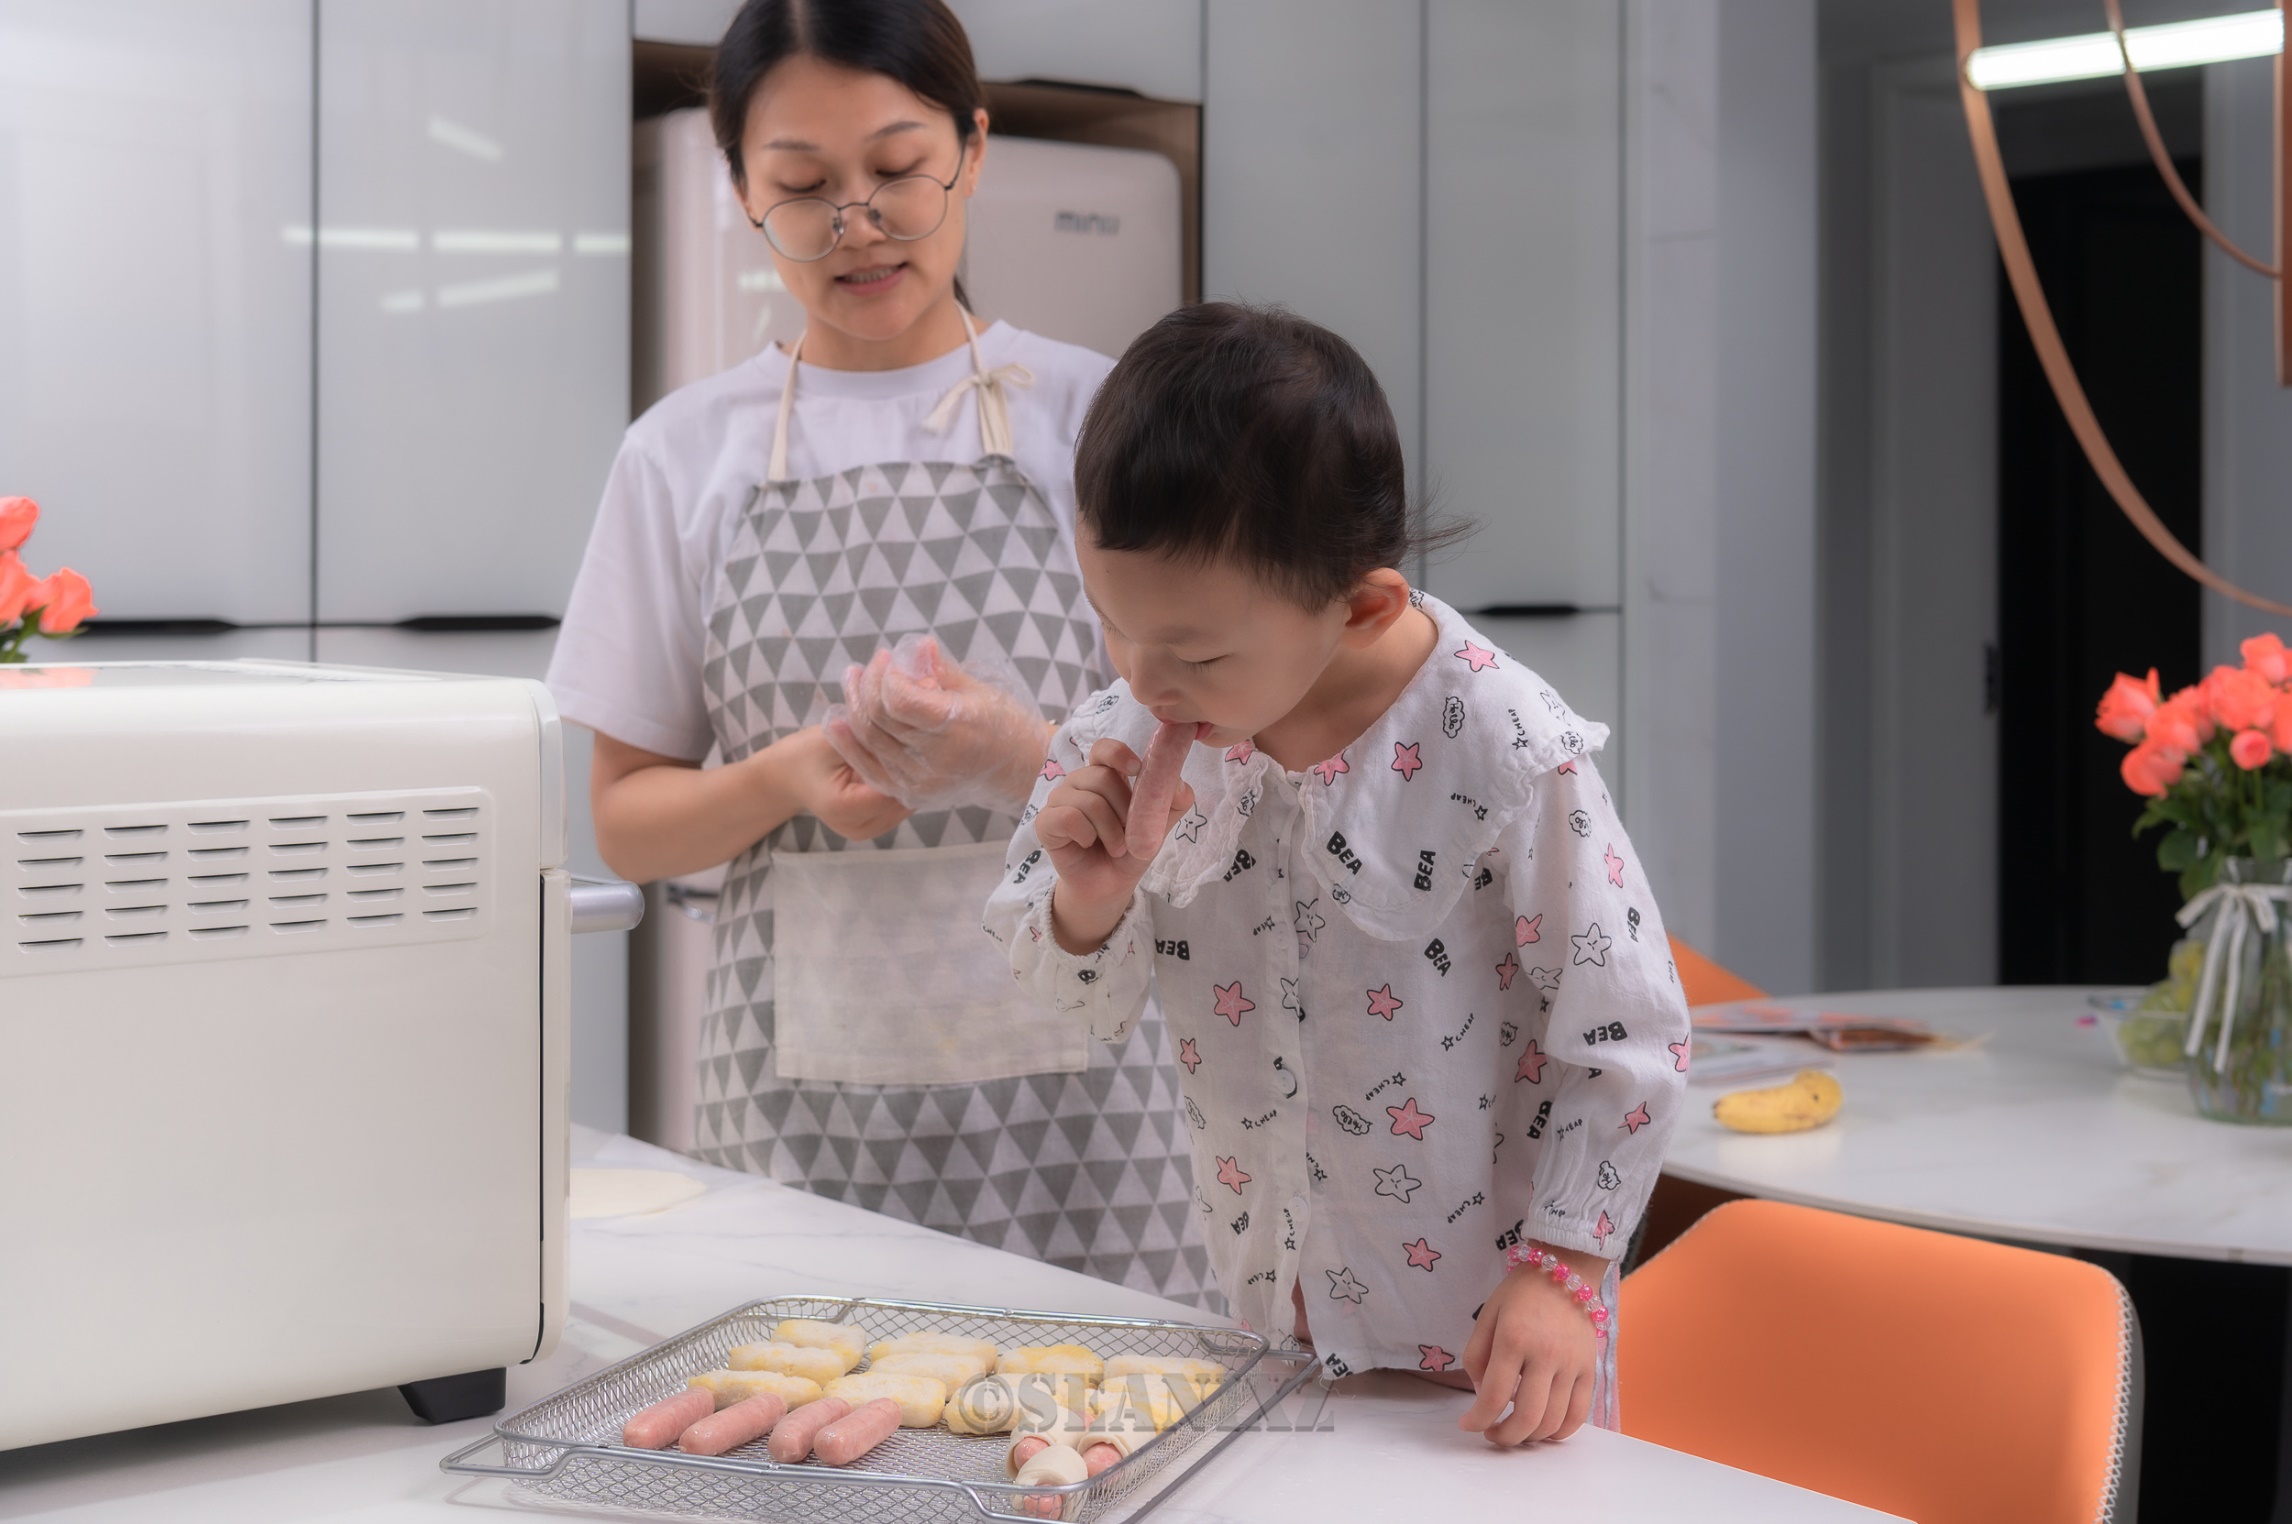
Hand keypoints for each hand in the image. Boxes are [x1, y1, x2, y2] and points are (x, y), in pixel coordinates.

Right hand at [767, 727, 912, 840]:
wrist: (788, 775)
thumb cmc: (807, 753)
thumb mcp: (834, 739)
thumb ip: (867, 740)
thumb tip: (907, 736)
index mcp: (843, 807)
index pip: (893, 788)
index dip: (907, 765)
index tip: (914, 741)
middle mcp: (857, 827)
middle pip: (904, 800)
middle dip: (912, 773)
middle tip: (916, 745)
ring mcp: (866, 831)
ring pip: (907, 805)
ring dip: (910, 782)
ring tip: (905, 755)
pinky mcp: (873, 828)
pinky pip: (900, 806)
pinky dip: (902, 788)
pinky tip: (897, 769)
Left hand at [823, 634, 1046, 811]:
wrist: (1019, 774)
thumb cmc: (1005, 724)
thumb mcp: (980, 690)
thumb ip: (940, 670)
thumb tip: (914, 646)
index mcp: (957, 728)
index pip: (898, 698)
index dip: (890, 673)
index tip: (895, 656)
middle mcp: (935, 760)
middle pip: (878, 716)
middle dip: (870, 681)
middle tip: (876, 661)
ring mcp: (920, 781)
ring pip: (868, 739)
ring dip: (854, 704)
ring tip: (854, 677)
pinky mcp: (910, 794)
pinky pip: (868, 766)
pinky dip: (847, 741)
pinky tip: (836, 718)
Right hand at [1035, 736, 1195, 952]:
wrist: (1110, 885)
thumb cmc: (1131, 849)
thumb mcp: (1158, 825)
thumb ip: (1173, 802)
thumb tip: (1179, 784)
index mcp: (1105, 775)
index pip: (1104, 749)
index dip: (1118, 753)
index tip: (1136, 769)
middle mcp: (1079, 782)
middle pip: (1101, 777)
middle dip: (1124, 810)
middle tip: (1129, 834)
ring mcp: (1059, 800)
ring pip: (1088, 801)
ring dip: (1110, 830)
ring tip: (1116, 846)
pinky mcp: (1045, 822)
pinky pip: (1068, 817)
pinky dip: (1086, 835)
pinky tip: (1087, 844)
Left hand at [1457, 1243, 1604, 1444]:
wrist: (1566, 1269)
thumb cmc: (1521, 1292)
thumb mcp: (1488, 1314)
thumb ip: (1477, 1355)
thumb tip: (1481, 1393)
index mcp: (1514, 1339)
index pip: (1494, 1395)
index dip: (1477, 1419)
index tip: (1467, 1425)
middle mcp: (1546, 1355)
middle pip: (1527, 1416)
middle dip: (1505, 1436)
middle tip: (1492, 1435)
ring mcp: (1572, 1364)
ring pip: (1554, 1421)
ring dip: (1530, 1437)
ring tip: (1515, 1431)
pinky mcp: (1590, 1369)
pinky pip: (1579, 1414)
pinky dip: (1561, 1432)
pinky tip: (1544, 1430)